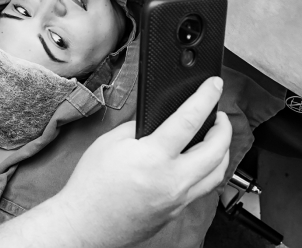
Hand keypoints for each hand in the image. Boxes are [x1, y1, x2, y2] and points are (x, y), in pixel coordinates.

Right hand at [56, 77, 231, 246]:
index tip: (215, 85)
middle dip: (224, 128)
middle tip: (219, 116)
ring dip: (222, 151)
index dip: (206, 98)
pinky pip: (202, 188)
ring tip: (215, 138)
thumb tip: (156, 120)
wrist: (85, 223)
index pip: (189, 119)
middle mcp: (172, 179)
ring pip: (217, 172)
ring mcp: (177, 199)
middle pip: (217, 149)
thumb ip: (137, 128)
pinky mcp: (176, 212)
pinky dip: (207, 170)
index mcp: (153, 156)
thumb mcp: (109, 143)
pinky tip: (197, 163)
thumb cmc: (91, 185)